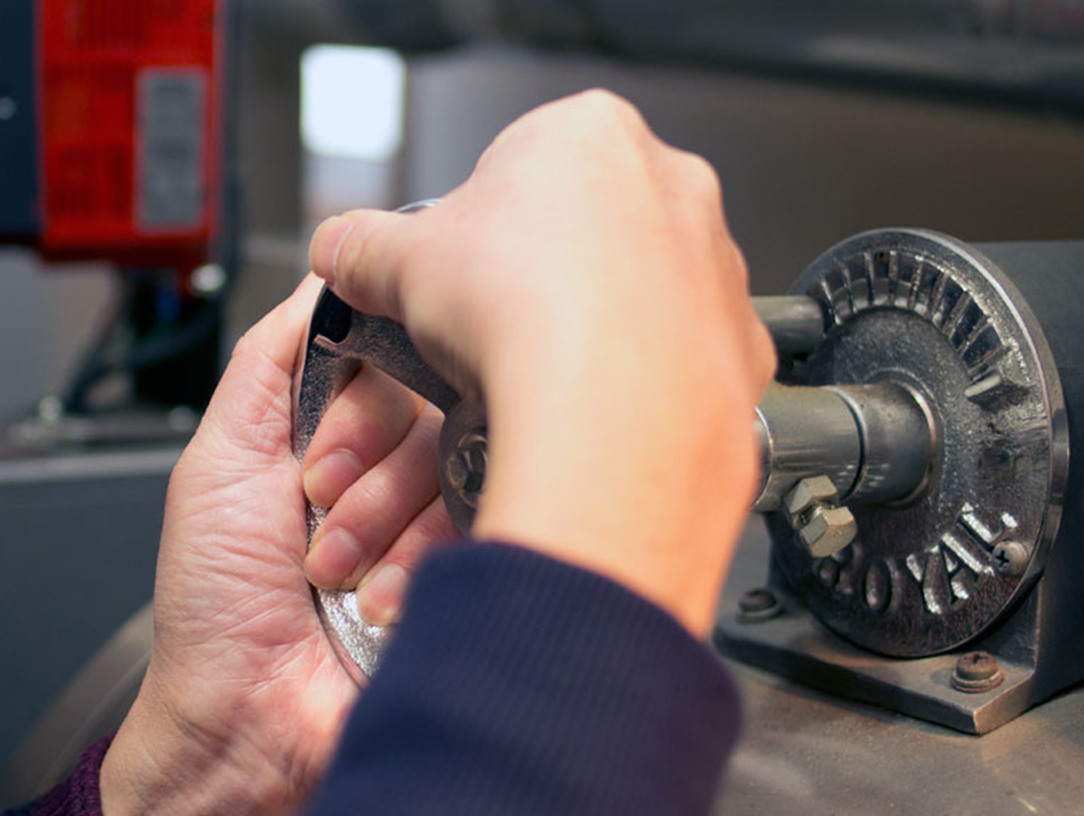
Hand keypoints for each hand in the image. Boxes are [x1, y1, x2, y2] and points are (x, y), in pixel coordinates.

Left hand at [100, 275, 452, 815]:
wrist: (246, 721)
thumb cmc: (217, 604)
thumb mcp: (219, 457)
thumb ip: (273, 358)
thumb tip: (329, 272)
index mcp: (342, 432)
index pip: (393, 360)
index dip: (358, 408)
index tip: (310, 463)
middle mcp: (401, 468)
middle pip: (431, 410)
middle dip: (365, 474)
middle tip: (314, 517)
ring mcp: (442, 519)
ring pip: (458, 466)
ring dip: (384, 528)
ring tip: (332, 577)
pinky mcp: (477, 565)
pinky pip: (481, 522)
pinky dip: (418, 566)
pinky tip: (378, 606)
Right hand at [310, 90, 774, 636]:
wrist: (609, 411)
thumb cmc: (525, 313)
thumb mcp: (401, 265)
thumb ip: (363, 247)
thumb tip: (342, 251)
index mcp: (590, 135)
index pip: (521, 168)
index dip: (479, 230)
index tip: (462, 277)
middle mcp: (673, 187)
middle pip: (590, 229)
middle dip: (544, 276)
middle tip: (500, 330)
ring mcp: (716, 265)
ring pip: (644, 293)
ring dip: (598, 327)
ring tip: (545, 377)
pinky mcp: (741, 340)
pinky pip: (683, 357)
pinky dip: (645, 380)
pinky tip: (601, 405)